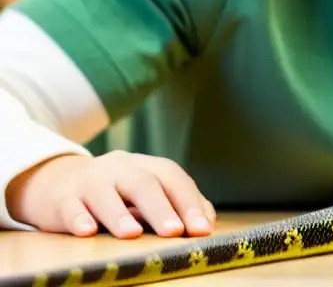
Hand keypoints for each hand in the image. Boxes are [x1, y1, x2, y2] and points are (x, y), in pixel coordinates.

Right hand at [6, 151, 215, 238]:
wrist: (56, 183)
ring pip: (105, 193)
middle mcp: (119, 169)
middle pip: (143, 184)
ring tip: (132, 234)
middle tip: (174, 231)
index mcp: (145, 167)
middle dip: (160, 208)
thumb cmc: (114, 193)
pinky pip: (69, 206)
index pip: (173, 179)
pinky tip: (87, 231)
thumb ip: (177, 203)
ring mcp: (89, 181)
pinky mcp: (61, 198)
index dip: (189, 202)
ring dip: (119, 214)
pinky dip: (78, 218)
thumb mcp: (145, 192)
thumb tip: (207, 222)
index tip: (202, 229)